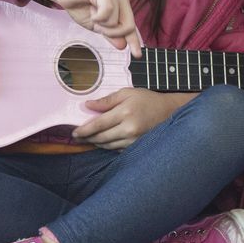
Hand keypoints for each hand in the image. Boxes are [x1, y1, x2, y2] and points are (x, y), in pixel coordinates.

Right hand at [16, 0, 142, 56]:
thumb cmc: (80, 7)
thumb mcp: (96, 25)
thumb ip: (110, 34)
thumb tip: (122, 46)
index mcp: (122, 5)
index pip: (131, 26)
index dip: (134, 41)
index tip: (137, 55)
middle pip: (128, 26)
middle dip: (112, 33)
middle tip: (97, 25)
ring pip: (115, 21)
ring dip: (100, 23)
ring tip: (91, 12)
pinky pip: (108, 11)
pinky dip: (97, 17)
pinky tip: (91, 11)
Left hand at [73, 89, 192, 149]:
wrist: (169, 111)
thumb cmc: (147, 100)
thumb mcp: (128, 93)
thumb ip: (107, 100)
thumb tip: (87, 105)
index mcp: (125, 112)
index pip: (98, 124)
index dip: (84, 129)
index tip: (74, 132)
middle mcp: (129, 128)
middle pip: (100, 137)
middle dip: (87, 138)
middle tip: (79, 136)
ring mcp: (133, 139)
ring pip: (107, 145)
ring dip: (96, 142)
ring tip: (90, 138)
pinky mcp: (137, 145)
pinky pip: (116, 149)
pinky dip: (108, 146)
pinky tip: (105, 141)